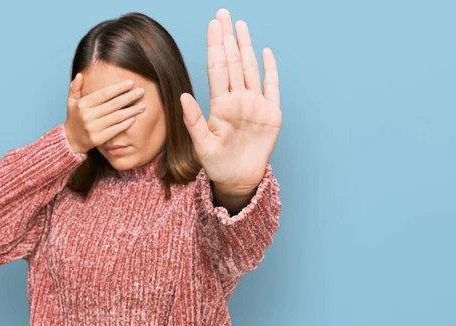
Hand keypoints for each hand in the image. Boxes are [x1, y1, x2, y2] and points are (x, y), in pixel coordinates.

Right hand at [64, 74, 146, 152]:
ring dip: (131, 111)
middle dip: (129, 97)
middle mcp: (87, 115)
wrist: (71, 140)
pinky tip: (134, 119)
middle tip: (141, 92)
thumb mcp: (71, 101)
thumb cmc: (74, 117)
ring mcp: (93, 128)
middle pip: (113, 105)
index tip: (131, 83)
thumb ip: (75, 88)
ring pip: (116, 117)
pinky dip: (125, 124)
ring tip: (143, 106)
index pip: (104, 94)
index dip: (118, 88)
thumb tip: (80, 75)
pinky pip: (115, 130)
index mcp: (83, 104)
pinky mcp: (98, 139)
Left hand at [181, 8, 281, 194]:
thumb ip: (193, 121)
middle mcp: (237, 99)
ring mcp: (255, 104)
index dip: (215, 46)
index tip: (213, 25)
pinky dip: (271, 70)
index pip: (217, 69)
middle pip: (232, 62)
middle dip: (228, 38)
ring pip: (250, 68)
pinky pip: (272, 87)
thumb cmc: (217, 164)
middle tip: (223, 14)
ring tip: (240, 25)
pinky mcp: (271, 114)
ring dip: (246, 47)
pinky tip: (265, 52)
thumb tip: (183, 96)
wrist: (238, 179)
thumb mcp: (202, 145)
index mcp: (220, 104)